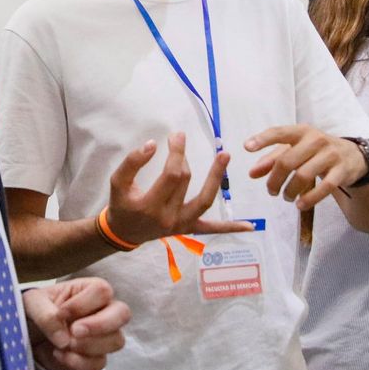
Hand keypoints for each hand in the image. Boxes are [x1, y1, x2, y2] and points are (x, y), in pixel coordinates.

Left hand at [23, 277, 130, 369]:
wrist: (30, 336)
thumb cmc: (36, 311)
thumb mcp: (32, 304)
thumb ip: (45, 314)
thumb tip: (64, 338)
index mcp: (89, 289)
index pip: (103, 291)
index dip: (83, 304)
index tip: (61, 313)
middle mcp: (103, 310)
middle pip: (123, 313)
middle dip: (99, 325)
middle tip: (74, 331)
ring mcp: (103, 335)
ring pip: (116, 341)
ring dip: (88, 346)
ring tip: (63, 345)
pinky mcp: (96, 356)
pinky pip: (100, 363)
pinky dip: (78, 362)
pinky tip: (60, 355)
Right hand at [105, 132, 253, 245]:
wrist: (123, 233)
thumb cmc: (121, 205)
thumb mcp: (117, 183)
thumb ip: (132, 163)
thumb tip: (153, 144)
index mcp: (150, 206)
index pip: (171, 175)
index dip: (176, 153)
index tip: (175, 137)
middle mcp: (169, 218)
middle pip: (185, 181)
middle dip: (183, 158)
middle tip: (179, 140)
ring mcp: (182, 226)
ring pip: (204, 200)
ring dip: (216, 178)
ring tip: (225, 155)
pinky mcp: (189, 229)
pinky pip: (213, 229)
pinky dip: (230, 227)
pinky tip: (251, 226)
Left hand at [245, 125, 366, 209]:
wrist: (353, 156)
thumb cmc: (316, 151)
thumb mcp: (295, 150)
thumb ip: (272, 160)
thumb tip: (252, 174)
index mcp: (301, 132)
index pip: (279, 132)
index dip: (262, 139)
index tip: (246, 147)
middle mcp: (316, 140)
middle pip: (287, 161)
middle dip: (274, 179)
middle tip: (271, 191)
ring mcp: (330, 155)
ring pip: (303, 175)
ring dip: (290, 190)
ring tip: (286, 197)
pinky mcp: (341, 171)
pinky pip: (324, 187)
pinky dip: (310, 198)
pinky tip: (300, 205)